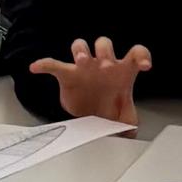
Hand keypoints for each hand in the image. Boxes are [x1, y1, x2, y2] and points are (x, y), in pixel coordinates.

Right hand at [29, 37, 151, 125]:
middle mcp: (103, 63)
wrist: (92, 116)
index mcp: (122, 70)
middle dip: (105, 52)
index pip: (136, 53)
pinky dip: (45, 64)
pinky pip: (54, 64)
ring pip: (81, 47)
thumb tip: (131, 136)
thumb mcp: (124, 119)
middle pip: (104, 45)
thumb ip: (130, 124)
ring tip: (80, 59)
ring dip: (81, 50)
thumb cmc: (111, 111)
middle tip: (106, 66)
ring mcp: (84, 67)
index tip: (146, 65)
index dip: (142, 56)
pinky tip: (36, 67)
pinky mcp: (67, 74)